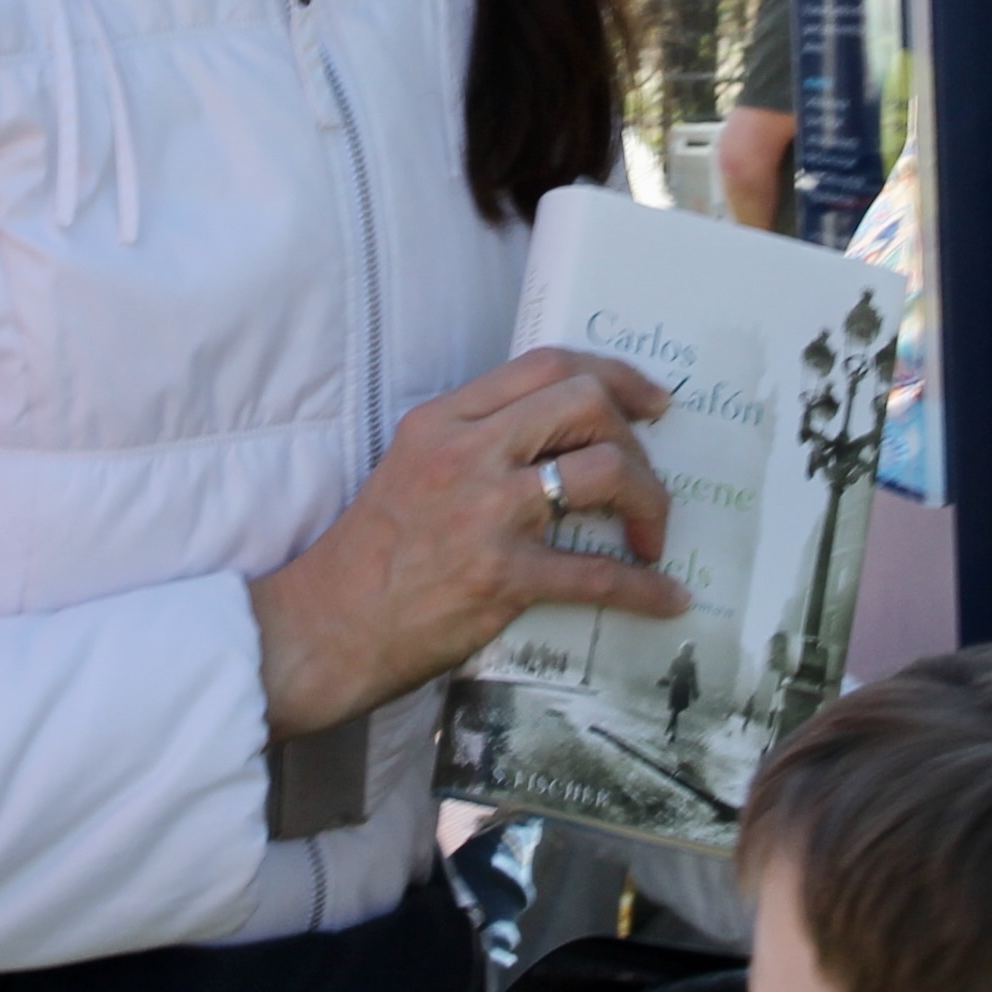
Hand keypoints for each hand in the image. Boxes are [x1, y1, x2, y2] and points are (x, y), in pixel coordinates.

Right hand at [247, 348, 685, 738]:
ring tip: (650, 537)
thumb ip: (474, 444)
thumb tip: (558, 444)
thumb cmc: (370, 556)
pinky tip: (667, 598)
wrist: (324, 627)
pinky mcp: (501, 578)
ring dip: (650, 502)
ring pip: (605, 471)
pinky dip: (645, 587)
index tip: (650, 404)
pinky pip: (599, 575)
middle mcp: (468, 453)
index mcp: (444, 420)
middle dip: (638, 439)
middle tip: (648, 478)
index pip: (547, 364)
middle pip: (587, 403)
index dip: (616, 375)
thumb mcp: (410, 467)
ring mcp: (487, 513)